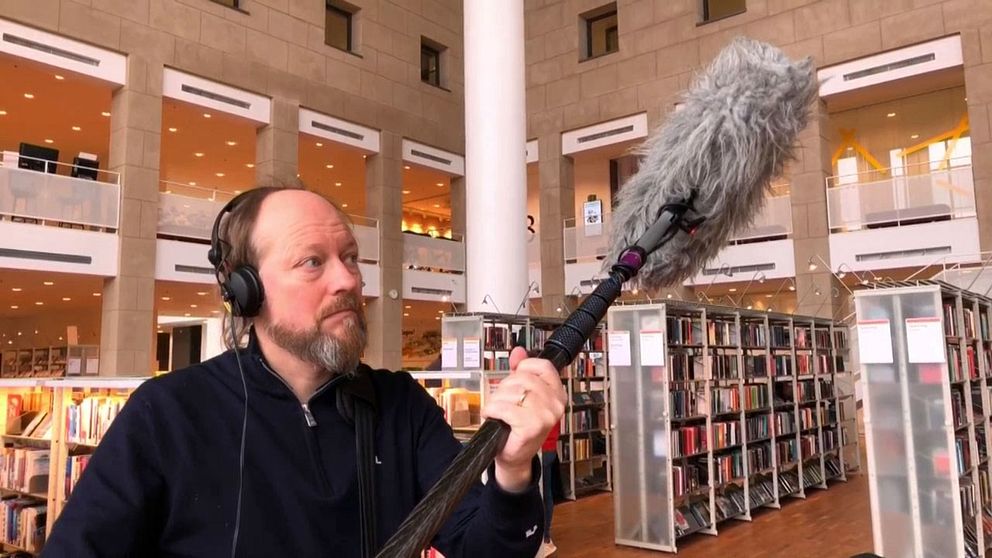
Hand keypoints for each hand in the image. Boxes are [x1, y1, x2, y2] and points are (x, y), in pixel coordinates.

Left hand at [481, 346, 566, 492]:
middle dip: (505, 387)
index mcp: (557, 393)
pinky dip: (493, 409)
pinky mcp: (531, 427)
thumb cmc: (518, 427)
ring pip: (513, 391)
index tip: (515, 376)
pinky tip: (492, 415)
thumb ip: (521, 371)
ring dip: (497, 399)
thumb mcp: (522, 395)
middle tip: (502, 400)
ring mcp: (545, 416)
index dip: (524, 367)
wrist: (514, 455)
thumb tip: (518, 351)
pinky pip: (505, 407)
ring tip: (498, 410)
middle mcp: (555, 404)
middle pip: (523, 378)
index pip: (543, 366)